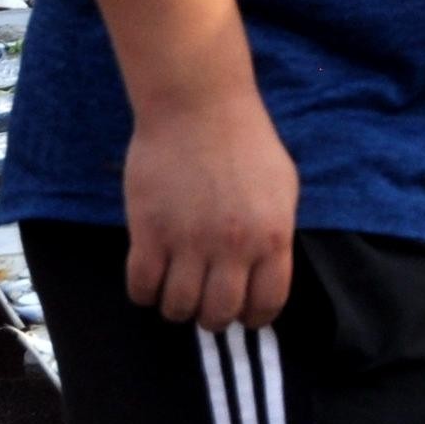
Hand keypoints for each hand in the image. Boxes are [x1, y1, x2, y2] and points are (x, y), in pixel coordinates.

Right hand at [123, 84, 300, 330]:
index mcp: (272, 237)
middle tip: (204, 303)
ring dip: (176, 307)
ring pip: (178, 308)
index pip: (267, 304)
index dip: (254, 317)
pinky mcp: (149, 232)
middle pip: (219, 314)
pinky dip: (144, 293)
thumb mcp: (282, 188)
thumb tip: (265, 272)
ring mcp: (189, 241)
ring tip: (176, 290)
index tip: (243, 314)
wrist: (198, 106)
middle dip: (212, 318)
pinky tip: (150, 278)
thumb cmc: (245, 141)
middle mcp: (233, 247)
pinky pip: (142, 287)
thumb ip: (275, 234)